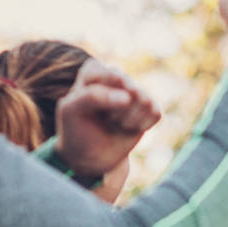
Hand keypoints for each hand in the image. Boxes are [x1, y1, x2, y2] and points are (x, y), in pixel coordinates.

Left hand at [54, 60, 160, 178]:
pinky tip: (128, 127)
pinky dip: (142, 125)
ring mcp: (135, 93)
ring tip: (115, 123)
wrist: (90, 156)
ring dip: (129, 119)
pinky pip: (155, 113)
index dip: (101, 97)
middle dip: (117, 110)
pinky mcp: (149, 108)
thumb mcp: (71, 110)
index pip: (110, 76)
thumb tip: (129, 98)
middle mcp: (116, 77)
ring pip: (145, 101)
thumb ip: (93, 96)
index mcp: (93, 70)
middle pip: (130, 89)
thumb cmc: (77, 129)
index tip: (87, 107)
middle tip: (104, 118)